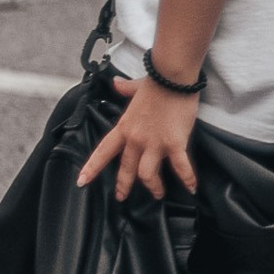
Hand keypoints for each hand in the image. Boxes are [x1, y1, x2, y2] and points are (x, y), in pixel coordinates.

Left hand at [76, 71, 199, 200]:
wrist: (172, 77)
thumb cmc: (156, 82)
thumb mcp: (136, 87)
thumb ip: (125, 89)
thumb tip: (116, 83)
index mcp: (124, 127)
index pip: (103, 151)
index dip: (91, 168)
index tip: (82, 181)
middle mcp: (136, 139)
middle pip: (126, 169)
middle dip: (124, 186)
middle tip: (123, 197)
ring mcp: (155, 143)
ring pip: (147, 175)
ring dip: (153, 187)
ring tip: (157, 193)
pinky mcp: (174, 143)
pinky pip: (180, 167)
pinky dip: (187, 179)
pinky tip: (192, 188)